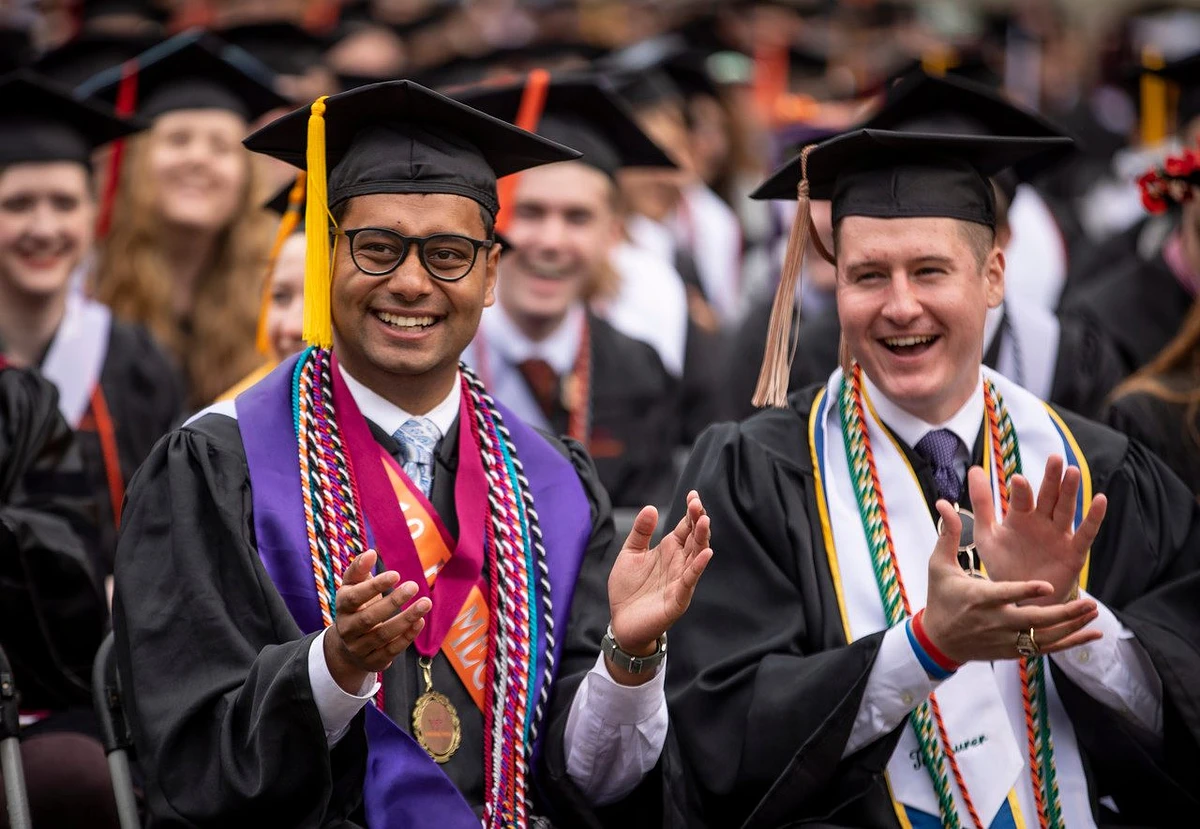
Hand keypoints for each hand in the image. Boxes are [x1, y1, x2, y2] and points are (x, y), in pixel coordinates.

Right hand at [323, 549, 431, 693]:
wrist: (347, 648)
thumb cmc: (356, 608)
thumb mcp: (352, 588)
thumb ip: (359, 569)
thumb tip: (371, 552)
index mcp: (342, 607)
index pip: (354, 597)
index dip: (374, 586)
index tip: (396, 574)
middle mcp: (347, 629)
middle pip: (369, 618)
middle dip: (393, 602)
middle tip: (414, 585)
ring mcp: (359, 648)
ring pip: (383, 635)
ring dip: (406, 619)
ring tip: (426, 603)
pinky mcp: (373, 661)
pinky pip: (391, 650)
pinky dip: (407, 636)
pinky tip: (420, 621)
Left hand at [607, 491, 712, 683]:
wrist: (622, 622)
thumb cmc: (628, 589)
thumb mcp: (630, 554)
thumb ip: (640, 532)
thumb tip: (650, 507)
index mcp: (669, 550)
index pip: (685, 527)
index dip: (691, 512)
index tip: (693, 495)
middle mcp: (679, 563)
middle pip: (694, 538)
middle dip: (698, 521)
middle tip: (698, 505)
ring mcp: (681, 580)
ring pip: (696, 556)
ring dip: (702, 539)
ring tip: (704, 522)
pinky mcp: (678, 599)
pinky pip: (690, 581)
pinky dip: (698, 567)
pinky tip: (705, 554)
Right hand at [922, 501, 1102, 664]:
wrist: (938, 640)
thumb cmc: (940, 597)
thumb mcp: (939, 566)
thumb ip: (948, 535)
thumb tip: (943, 502)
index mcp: (977, 598)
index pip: (1005, 595)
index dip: (1026, 591)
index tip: (1047, 585)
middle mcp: (995, 621)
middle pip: (1033, 620)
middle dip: (1062, 613)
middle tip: (1087, 602)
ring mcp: (1006, 639)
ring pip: (1044, 636)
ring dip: (1072, 626)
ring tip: (1093, 610)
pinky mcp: (1014, 652)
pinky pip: (1048, 649)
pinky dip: (1072, 642)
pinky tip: (1093, 633)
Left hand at [969, 456, 1108, 605]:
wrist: (1020, 598)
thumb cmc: (1003, 564)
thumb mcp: (987, 534)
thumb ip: (982, 504)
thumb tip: (975, 469)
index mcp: (1019, 516)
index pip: (1021, 498)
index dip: (1020, 489)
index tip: (1016, 479)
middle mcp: (1041, 521)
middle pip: (1047, 495)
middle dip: (1051, 478)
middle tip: (1055, 458)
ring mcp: (1059, 534)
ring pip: (1066, 508)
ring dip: (1070, 491)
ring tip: (1073, 471)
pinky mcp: (1074, 551)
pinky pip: (1086, 532)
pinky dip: (1094, 517)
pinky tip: (1100, 499)